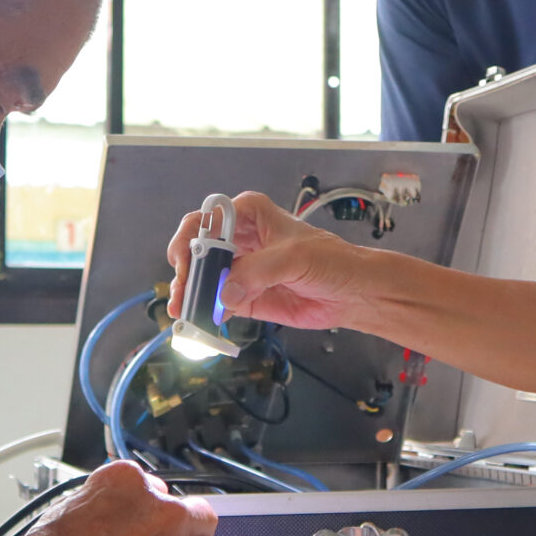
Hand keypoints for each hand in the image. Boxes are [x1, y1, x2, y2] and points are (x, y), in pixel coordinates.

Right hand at [164, 190, 376, 329]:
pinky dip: (206, 313)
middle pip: (196, 250)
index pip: (206, 219)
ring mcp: (239, 268)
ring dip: (190, 295)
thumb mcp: (295, 257)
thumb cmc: (332, 260)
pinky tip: (201, 321)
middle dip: (185, 270)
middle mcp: (238, 238)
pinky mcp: (243, 296)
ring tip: (184, 311)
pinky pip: (216, 303)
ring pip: (202, 279)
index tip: (187, 261)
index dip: (191, 239)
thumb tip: (224, 291)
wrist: (352, 292)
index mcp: (248, 213)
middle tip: (183, 290)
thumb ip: (258, 271)